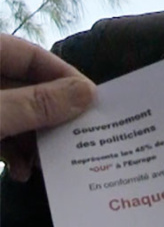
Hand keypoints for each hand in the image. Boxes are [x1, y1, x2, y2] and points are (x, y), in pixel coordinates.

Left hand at [0, 33, 96, 180]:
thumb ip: (33, 105)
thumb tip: (87, 93)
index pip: (30, 55)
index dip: (62, 76)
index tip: (91, 102)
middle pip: (23, 87)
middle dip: (48, 116)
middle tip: (76, 137)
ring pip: (10, 114)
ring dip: (31, 140)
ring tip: (49, 163)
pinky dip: (10, 151)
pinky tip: (21, 172)